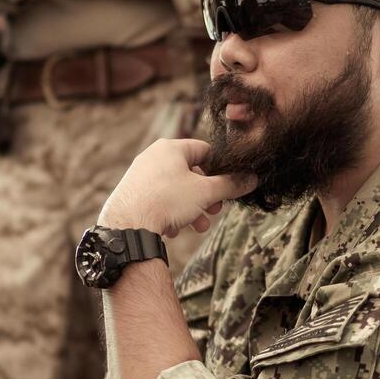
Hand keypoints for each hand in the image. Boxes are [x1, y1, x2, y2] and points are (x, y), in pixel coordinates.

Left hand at [98, 139, 254, 237]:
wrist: (127, 225)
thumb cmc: (167, 201)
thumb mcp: (206, 193)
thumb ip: (230, 185)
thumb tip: (252, 179)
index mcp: (170, 148)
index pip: (205, 150)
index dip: (220, 169)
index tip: (228, 186)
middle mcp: (153, 157)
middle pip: (190, 173)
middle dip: (206, 196)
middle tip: (214, 210)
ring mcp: (140, 176)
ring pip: (175, 191)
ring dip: (191, 209)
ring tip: (198, 226)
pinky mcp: (132, 194)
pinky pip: (159, 201)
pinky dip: (171, 214)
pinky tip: (173, 230)